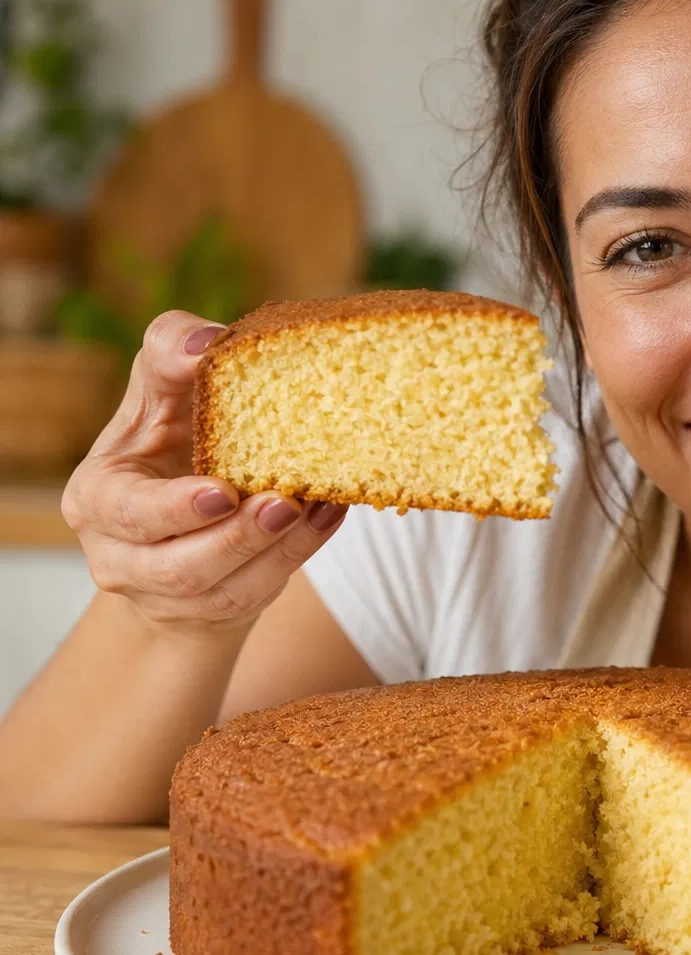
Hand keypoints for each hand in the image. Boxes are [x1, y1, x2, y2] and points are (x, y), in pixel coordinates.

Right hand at [62, 311, 345, 636]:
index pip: (125, 510)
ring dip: (277, 550)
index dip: (173, 508)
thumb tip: (206, 341)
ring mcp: (166, 595)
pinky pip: (258, 593)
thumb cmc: (172, 441)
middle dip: (236, 538)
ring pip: (224, 591)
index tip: (221, 492)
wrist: (184, 516)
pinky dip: (299, 554)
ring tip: (317, 506)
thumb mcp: (160, 393)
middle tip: (285, 502)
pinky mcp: (212, 612)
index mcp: (97, 497)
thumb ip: (170, 355)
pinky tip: (329, 516)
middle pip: (177, 566)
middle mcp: (121, 555)